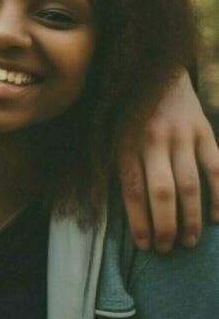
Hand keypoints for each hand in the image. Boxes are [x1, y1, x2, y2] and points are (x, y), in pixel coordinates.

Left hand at [120, 70, 218, 251]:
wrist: (155, 70)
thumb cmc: (127, 112)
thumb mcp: (110, 135)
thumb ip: (118, 167)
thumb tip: (124, 211)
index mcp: (125, 144)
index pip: (133, 192)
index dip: (140, 223)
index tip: (145, 245)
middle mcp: (153, 140)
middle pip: (163, 193)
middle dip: (166, 226)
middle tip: (168, 248)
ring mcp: (182, 135)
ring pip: (191, 185)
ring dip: (193, 218)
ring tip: (190, 241)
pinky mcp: (204, 130)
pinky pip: (217, 168)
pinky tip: (218, 217)